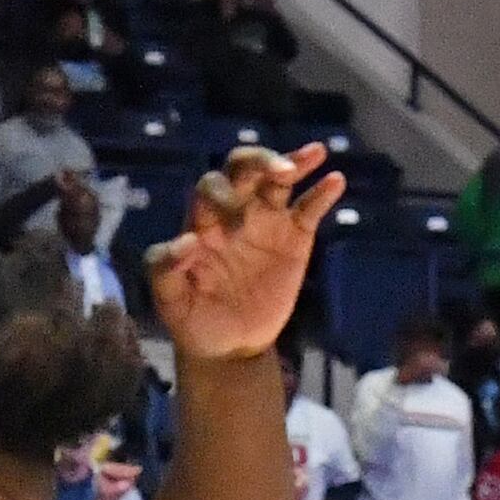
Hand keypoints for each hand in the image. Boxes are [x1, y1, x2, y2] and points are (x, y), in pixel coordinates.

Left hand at [141, 142, 344, 361]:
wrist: (229, 346)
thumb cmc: (193, 318)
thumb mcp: (170, 300)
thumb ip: (164, 269)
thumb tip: (186, 241)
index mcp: (203, 220)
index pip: (211, 187)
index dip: (221, 196)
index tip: (230, 227)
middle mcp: (235, 211)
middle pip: (245, 168)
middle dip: (260, 161)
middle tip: (280, 171)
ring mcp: (267, 221)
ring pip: (279, 180)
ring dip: (294, 162)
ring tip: (314, 154)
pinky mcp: (295, 237)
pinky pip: (309, 208)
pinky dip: (322, 193)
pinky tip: (335, 181)